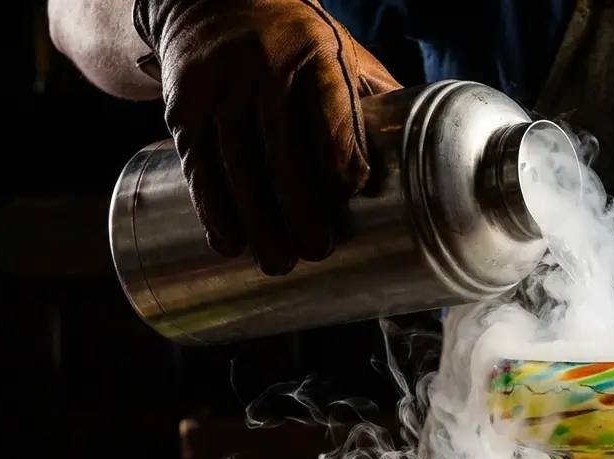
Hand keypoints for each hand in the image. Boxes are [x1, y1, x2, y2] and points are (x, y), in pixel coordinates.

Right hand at [134, 0, 399, 274]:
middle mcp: (263, 69)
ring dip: (255, 219)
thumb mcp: (343, 52)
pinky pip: (197, 162)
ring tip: (277, 262)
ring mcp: (219, 87)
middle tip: (315, 251)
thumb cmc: (298, 40)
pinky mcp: (183, 105)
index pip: (327, 106)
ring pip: (236, 161)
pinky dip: (212, 206)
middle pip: (280, 146)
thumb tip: (430, 159)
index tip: (349, 192)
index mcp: (315, 56)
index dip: (337, 150)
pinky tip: (228, 240)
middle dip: (298, 205)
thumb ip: (378, 99)